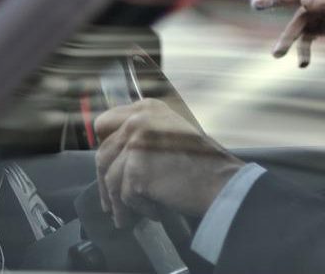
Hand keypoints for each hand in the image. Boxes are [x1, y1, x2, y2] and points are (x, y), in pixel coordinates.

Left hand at [94, 99, 243, 227]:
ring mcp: (136, 142)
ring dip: (119, 202)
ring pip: (111, 178)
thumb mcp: (169, 132)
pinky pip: (125, 195)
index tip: (105, 167)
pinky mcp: (136, 168)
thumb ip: (141, 134)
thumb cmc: (200, 163)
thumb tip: (111, 157)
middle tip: (109, 204)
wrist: (220, 181)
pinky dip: (138, 208)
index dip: (104, 148)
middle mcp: (138, 119)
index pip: (105, 123)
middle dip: (105, 182)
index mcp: (146, 107)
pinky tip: (154, 211)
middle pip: (104, 154)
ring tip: (128, 217)